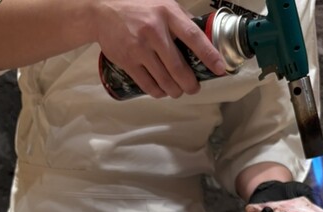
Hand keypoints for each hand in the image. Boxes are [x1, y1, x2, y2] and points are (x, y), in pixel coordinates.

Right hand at [94, 0, 225, 98]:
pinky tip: (161, 91)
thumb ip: (180, 20)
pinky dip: (158, 92)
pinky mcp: (128, 61)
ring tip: (177, 91)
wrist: (102, 11)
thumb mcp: (161, 3)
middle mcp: (154, 31)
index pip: (194, 37)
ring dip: (175, 91)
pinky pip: (148, 85)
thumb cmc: (137, 7)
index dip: (209, 55)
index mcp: (167, 13)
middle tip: (194, 88)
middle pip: (178, 67)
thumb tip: (201, 38)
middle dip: (190, 84)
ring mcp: (140, 48)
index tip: (220, 69)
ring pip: (164, 80)